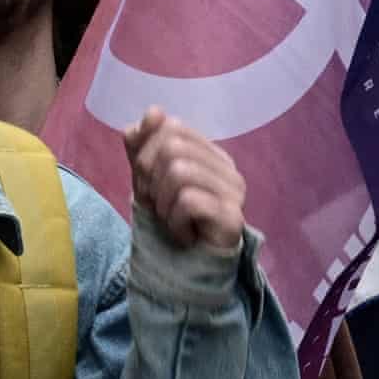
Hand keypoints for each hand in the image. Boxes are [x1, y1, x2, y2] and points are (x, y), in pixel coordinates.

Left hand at [122, 107, 246, 252]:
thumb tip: (153, 111)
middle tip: (159, 205)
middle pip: (173, 146)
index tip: (148, 184)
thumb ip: (144, 145)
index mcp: (209, 152)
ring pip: (179, 171)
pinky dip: (175, 221)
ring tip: (172, 220)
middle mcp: (227, 167)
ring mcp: (234, 191)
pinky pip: (189, 201)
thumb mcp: (147, 179)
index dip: (146, 154)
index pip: (171, 127)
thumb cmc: (171, 219)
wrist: (188, 266)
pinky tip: (183, 234)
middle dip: (152, 179)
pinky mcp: (233, 216)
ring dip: (163, 203)